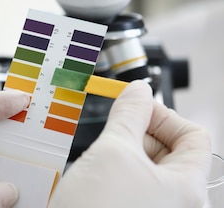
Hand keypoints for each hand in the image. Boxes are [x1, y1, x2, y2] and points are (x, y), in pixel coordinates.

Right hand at [48, 81, 211, 207]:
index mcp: (188, 189)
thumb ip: (129, 114)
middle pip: (171, 154)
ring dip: (124, 155)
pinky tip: (96, 175)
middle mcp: (179, 205)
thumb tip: (138, 91)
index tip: (136, 107)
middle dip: (140, 135)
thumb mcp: (111, 151)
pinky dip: (117, 175)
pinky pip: (134, 189)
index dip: (164, 115)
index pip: (194, 136)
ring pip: (148, 171)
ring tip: (101, 157)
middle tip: (114, 129)